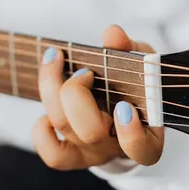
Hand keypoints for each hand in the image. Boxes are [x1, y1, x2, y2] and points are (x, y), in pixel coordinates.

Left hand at [32, 25, 163, 169]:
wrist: (125, 106)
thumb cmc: (137, 86)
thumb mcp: (141, 64)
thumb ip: (130, 49)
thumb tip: (112, 34)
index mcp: (146, 134)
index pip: (142, 150)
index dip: (131, 133)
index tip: (123, 105)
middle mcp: (116, 147)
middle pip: (90, 132)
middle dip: (77, 94)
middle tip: (84, 72)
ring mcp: (92, 153)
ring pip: (64, 128)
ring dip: (52, 90)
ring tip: (55, 60)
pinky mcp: (71, 156)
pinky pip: (52, 153)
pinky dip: (42, 129)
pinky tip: (50, 104)